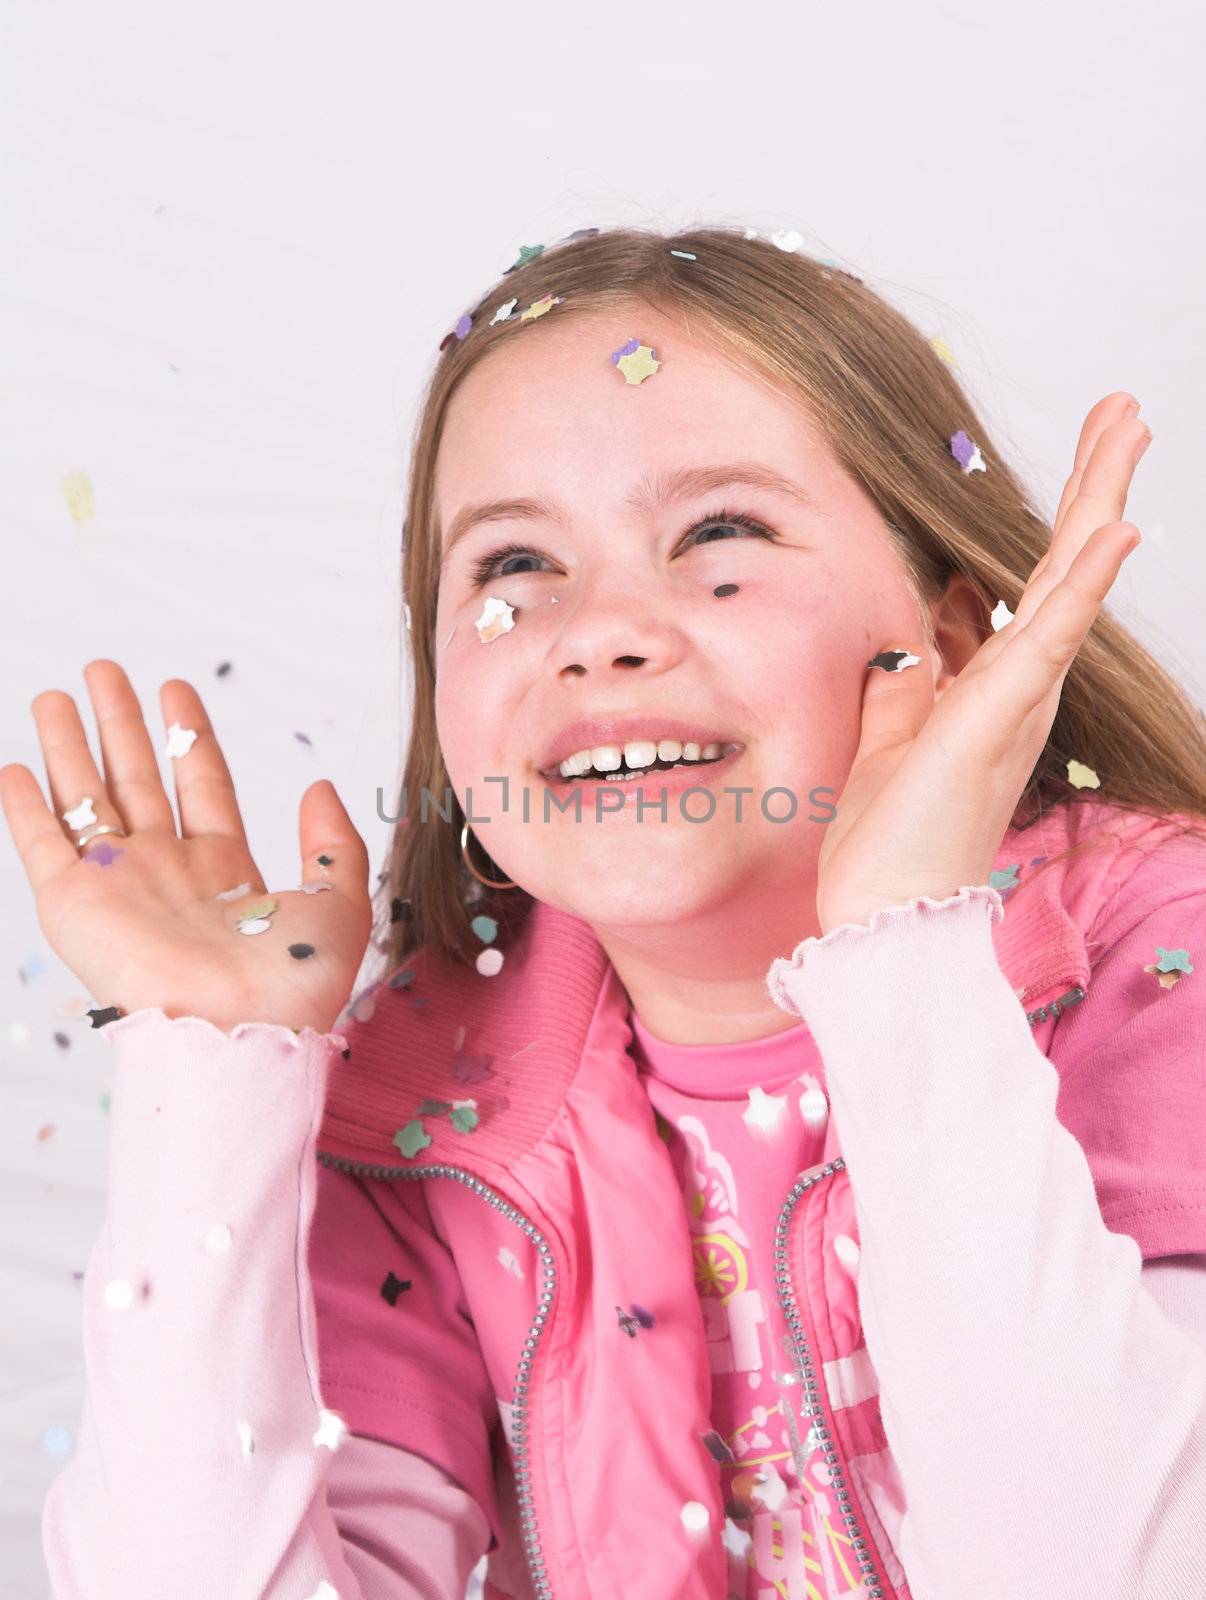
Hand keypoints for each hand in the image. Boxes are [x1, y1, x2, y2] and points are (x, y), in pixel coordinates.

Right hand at [0, 660, 372, 1034]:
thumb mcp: (339, 904)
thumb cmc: (293, 983)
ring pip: (85, 798)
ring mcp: (116, 885)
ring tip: (53, 694)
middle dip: (118, 723)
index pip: (200, 783)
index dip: (186, 734)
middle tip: (101, 669)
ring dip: (67, 746)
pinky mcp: (72, 905)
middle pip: (134, 779)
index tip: (175, 688)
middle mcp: (165, 871)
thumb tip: (319, 785)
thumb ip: (333, 844)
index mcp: (224, 870)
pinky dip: (25, 806)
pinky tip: (13, 768)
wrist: (237, 1031)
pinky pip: (42, 844)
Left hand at [814, 392, 1150, 936]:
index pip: (1025, 587)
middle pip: (1061, 566)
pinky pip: (1049, 635)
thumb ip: (904, 690)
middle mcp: (1019, 686)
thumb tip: (908, 648)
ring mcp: (1017, 698)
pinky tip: (1111, 528)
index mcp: (990, 688)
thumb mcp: (888, 740)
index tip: (1068, 468)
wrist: (887, 913)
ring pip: (1067, 580)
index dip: (1048, 525)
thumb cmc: (890, 840)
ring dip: (1095, 500)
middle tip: (1120, 411)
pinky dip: (1079, 581)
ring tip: (1125, 425)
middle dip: (1089, 486)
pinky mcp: (1000, 715)